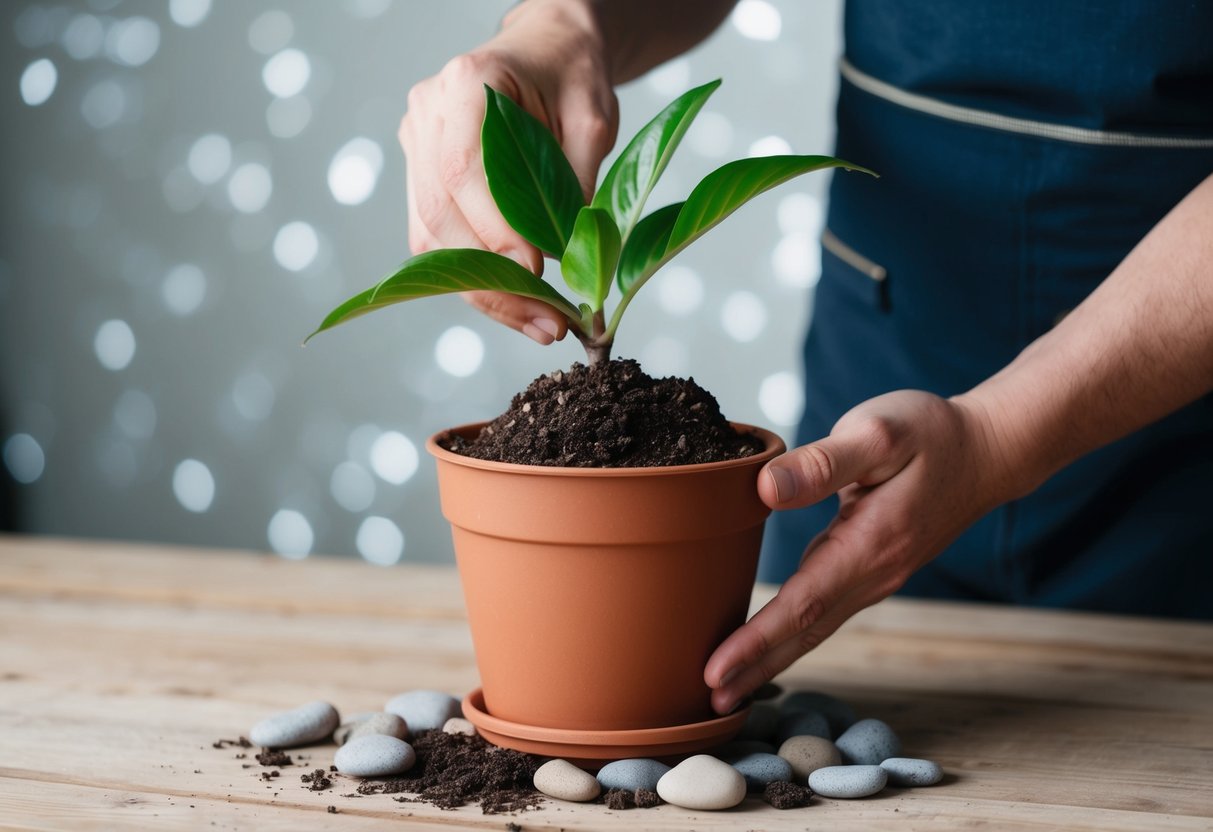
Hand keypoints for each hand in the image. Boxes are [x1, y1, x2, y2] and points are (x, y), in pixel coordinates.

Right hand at [398, 0, 618, 343]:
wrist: (545, 52)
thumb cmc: (572, 76)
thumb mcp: (594, 118)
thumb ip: (576, 182)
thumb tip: (568, 260)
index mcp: (467, 83)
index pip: (464, 169)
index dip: (494, 230)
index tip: (537, 272)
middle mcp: (428, 113)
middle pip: (440, 213)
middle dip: (494, 278)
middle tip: (548, 321)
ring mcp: (416, 144)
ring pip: (431, 237)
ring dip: (484, 291)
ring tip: (539, 324)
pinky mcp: (420, 175)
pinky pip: (436, 240)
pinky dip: (474, 280)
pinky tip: (517, 305)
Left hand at [704, 390, 1016, 713]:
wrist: (988, 452)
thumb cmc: (931, 435)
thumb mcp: (878, 434)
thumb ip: (822, 463)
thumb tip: (766, 490)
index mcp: (869, 544)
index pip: (802, 604)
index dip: (756, 641)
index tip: (715, 670)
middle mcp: (873, 573)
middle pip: (805, 632)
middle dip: (755, 668)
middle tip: (709, 700)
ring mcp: (876, 577)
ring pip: (815, 627)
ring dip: (770, 659)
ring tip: (727, 687)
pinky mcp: (873, 570)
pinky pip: (825, 613)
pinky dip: (792, 636)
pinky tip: (768, 646)